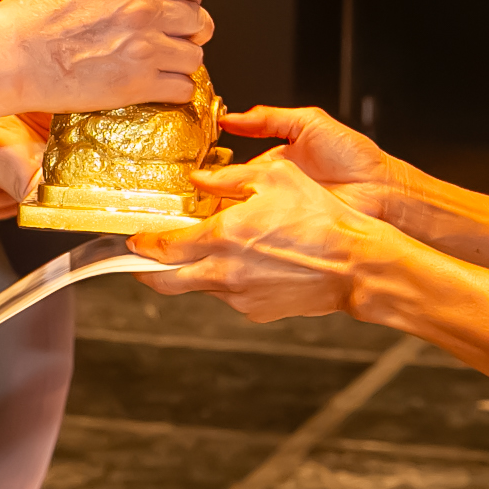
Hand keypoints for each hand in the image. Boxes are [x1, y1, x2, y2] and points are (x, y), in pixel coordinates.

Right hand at [0, 0, 209, 121]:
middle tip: (172, 30)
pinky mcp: (138, 85)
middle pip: (199, 19)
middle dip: (189, 25)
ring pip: (195, 54)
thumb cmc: (36, 10)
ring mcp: (145, 49)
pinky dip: (176, 86)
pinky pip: (183, 87)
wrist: (13, 55)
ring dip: (183, 56)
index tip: (178, 1)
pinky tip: (160, 81)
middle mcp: (146, 10)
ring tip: (163, 57)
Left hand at [130, 155, 393, 323]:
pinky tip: (243, 262)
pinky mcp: (256, 311)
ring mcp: (240, 297)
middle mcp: (225, 272)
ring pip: (196, 288)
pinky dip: (223, 280)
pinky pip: (227, 295)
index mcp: (225, 237)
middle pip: (163, 282)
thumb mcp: (275, 178)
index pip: (164, 248)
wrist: (356, 263)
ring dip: (190, 272)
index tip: (133, 240)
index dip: (141, 245)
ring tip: (204, 251)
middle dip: (145, 271)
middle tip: (141, 258)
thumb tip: (200, 180)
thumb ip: (229, 178)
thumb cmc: (323, 219)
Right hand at [200, 105, 410, 222]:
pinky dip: (248, 238)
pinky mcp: (294, 235)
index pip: (235, 171)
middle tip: (190, 204)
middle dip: (212, 202)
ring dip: (225, 222)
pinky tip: (232, 237)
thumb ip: (271, 117)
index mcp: (278, 163)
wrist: (385, 192)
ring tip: (203, 223)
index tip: (192, 177)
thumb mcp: (310, 123)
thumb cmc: (355, 157)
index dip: (213, 175)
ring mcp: (284, 215)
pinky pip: (264, 237)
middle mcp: (277, 191)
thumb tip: (233, 116)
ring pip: (244, 221)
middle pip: (234, 198)